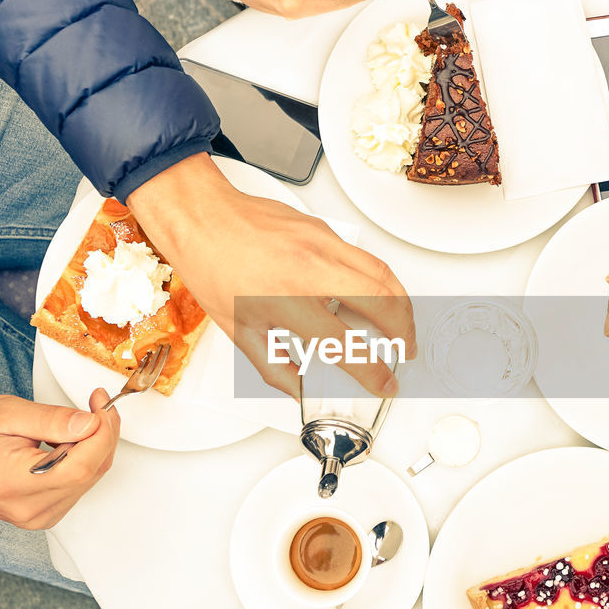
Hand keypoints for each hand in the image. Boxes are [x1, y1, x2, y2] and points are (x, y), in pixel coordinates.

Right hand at [0, 389, 120, 529]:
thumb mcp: (6, 414)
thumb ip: (51, 420)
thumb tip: (89, 423)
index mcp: (17, 484)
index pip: (81, 466)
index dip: (102, 432)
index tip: (101, 404)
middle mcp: (31, 509)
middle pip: (91, 472)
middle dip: (102, 434)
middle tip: (95, 404)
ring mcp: (39, 517)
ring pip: (89, 479)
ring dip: (93, 447)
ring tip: (73, 423)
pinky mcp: (44, 515)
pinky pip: (78, 486)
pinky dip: (82, 461)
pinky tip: (66, 444)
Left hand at [128, 154, 415, 398]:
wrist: (204, 219)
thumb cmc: (214, 267)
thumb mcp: (240, 330)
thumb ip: (275, 368)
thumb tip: (300, 389)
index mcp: (290, 302)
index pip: (347, 346)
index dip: (373, 372)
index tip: (384, 382)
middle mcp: (313, 270)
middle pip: (383, 303)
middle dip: (404, 333)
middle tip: (404, 351)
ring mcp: (324, 245)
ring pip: (384, 274)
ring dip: (402, 304)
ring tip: (400, 325)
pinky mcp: (326, 230)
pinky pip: (367, 256)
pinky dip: (381, 279)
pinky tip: (376, 294)